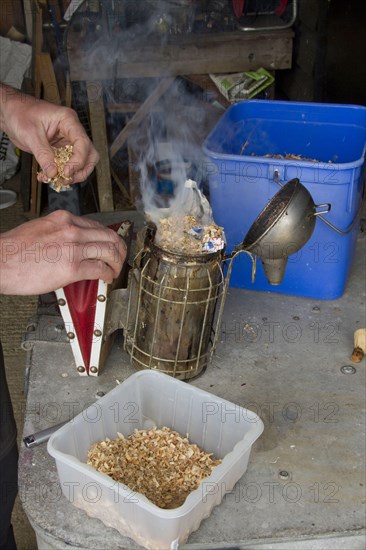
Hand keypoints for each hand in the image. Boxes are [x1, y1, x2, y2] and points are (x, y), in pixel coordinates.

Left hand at [0, 84, 98, 182]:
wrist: (9, 113)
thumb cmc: (20, 113)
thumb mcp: (31, 134)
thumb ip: (43, 154)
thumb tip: (53, 172)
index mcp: (68, 121)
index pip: (83, 143)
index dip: (78, 160)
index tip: (67, 171)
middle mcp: (71, 131)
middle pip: (89, 154)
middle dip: (81, 169)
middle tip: (67, 178)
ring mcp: (66, 142)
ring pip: (80, 162)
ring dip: (71, 174)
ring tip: (58, 179)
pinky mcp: (58, 150)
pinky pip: (64, 165)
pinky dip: (58, 174)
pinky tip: (47, 176)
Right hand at [0, 211, 126, 294]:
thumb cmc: (14, 250)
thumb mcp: (41, 229)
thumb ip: (61, 233)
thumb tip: (75, 245)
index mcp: (63, 218)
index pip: (97, 225)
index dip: (108, 237)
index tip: (109, 245)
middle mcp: (71, 229)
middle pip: (109, 235)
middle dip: (119, 248)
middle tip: (119, 258)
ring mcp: (73, 247)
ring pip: (110, 250)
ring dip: (117, 262)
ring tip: (115, 269)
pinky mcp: (72, 267)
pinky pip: (100, 269)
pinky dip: (109, 274)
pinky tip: (107, 278)